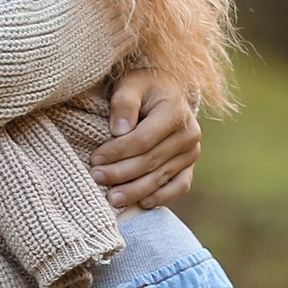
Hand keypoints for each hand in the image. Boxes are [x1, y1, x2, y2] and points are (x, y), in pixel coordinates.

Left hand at [96, 75, 198, 210]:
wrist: (167, 92)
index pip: (143, 139)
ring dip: (136, 190)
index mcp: (175, 111)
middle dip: (121, 173)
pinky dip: (160, 197)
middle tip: (96, 178)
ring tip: (112, 198)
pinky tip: (140, 203)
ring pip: (162, 177)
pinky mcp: (190, 165)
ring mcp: (191, 152)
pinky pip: (179, 186)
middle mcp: (189, 134)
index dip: (118, 152)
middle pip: (151, 161)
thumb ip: (124, 103)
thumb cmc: (144, 87)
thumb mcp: (131, 85)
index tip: (95, 159)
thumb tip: (118, 131)